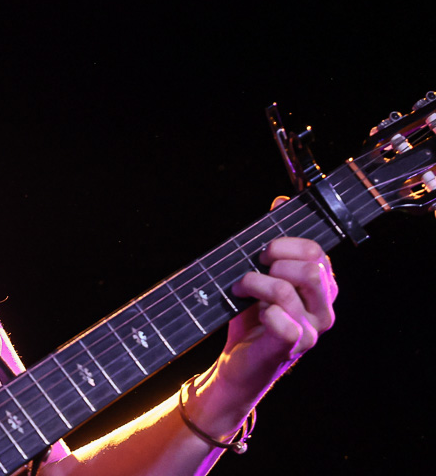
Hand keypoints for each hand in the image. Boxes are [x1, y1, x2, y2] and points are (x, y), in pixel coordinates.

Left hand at [216, 202, 337, 399]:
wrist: (239, 362)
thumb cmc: (251, 317)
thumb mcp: (262, 275)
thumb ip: (275, 242)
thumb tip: (282, 202)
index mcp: (322, 287)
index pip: (316, 251)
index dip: (284, 244)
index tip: (262, 251)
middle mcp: (324, 307)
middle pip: (309, 268)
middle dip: (273, 262)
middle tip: (253, 269)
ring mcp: (313, 329)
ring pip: (287, 290)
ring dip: (255, 283)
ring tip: (241, 290)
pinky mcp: (294, 346)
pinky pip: (280, 319)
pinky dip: (260, 311)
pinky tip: (253, 313)